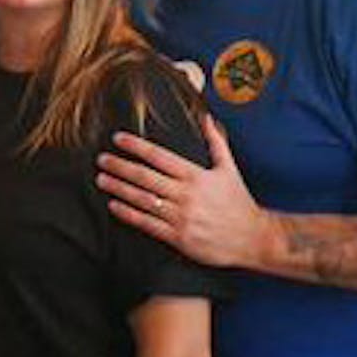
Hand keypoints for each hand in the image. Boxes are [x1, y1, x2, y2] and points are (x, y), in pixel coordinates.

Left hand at [96, 115, 271, 268]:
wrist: (254, 239)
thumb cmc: (239, 202)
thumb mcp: (230, 169)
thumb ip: (216, 142)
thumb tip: (206, 118)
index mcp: (196, 176)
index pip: (159, 156)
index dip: (136, 146)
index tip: (118, 139)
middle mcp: (186, 195)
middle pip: (145, 177)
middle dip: (119, 166)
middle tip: (101, 159)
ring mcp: (181, 217)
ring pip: (142, 200)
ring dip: (118, 188)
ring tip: (101, 179)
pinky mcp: (179, 238)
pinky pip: (147, 224)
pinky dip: (128, 214)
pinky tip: (113, 205)